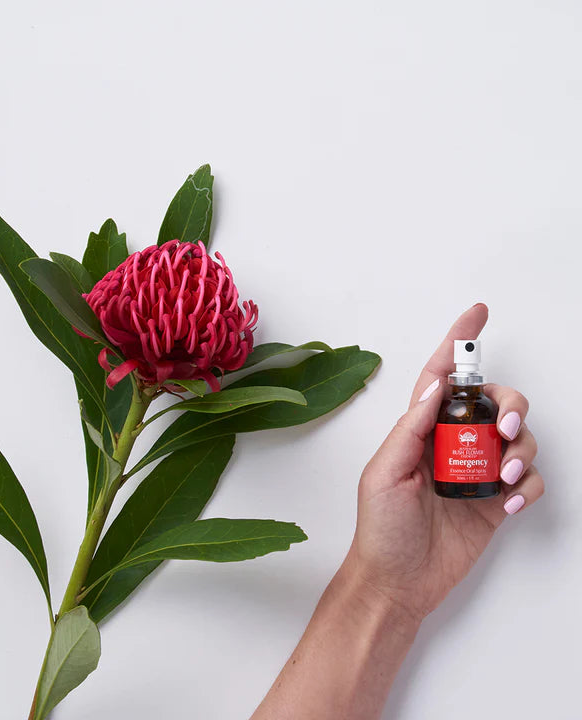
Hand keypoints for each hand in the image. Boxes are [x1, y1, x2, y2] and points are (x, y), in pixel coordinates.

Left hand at [347, 303, 542, 622]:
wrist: (398, 583)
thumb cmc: (381, 529)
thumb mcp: (384, 474)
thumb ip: (411, 428)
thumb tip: (438, 385)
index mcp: (419, 431)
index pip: (441, 378)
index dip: (459, 344)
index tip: (478, 313)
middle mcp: (450, 445)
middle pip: (493, 404)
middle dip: (510, 405)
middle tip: (507, 426)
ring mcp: (475, 473)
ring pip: (518, 439)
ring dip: (524, 448)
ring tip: (507, 472)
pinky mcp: (494, 502)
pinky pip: (527, 481)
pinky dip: (529, 486)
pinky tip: (511, 502)